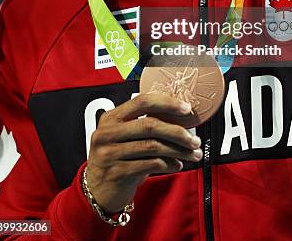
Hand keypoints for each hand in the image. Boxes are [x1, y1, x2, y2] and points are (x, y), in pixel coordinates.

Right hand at [85, 93, 201, 212]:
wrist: (97, 191)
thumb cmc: (117, 159)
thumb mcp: (124, 136)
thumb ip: (144, 125)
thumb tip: (180, 119)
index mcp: (112, 117)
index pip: (142, 101)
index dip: (167, 103)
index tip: (186, 109)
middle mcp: (108, 132)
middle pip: (150, 125)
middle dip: (177, 132)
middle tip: (194, 139)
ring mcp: (110, 153)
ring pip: (153, 146)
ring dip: (178, 150)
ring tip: (192, 154)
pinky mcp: (117, 172)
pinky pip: (151, 165)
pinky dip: (169, 164)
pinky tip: (177, 165)